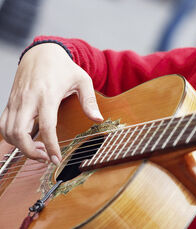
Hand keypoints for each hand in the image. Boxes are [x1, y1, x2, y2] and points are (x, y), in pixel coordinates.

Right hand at [0, 43, 102, 164]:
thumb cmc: (63, 67)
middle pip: (20, 133)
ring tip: (39, 151)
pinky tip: (27, 140)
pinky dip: (11, 137)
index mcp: (47, 95)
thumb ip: (89, 101)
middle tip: (46, 158)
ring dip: (20, 146)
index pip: (47, 126)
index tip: (57, 159)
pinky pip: (3, 124)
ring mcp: (16, 101)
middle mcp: (28, 99)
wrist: (41, 52)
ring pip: (8, 131)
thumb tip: (98, 119)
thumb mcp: (82, 80)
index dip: (51, 146)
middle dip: (30, 152)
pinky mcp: (10, 102)